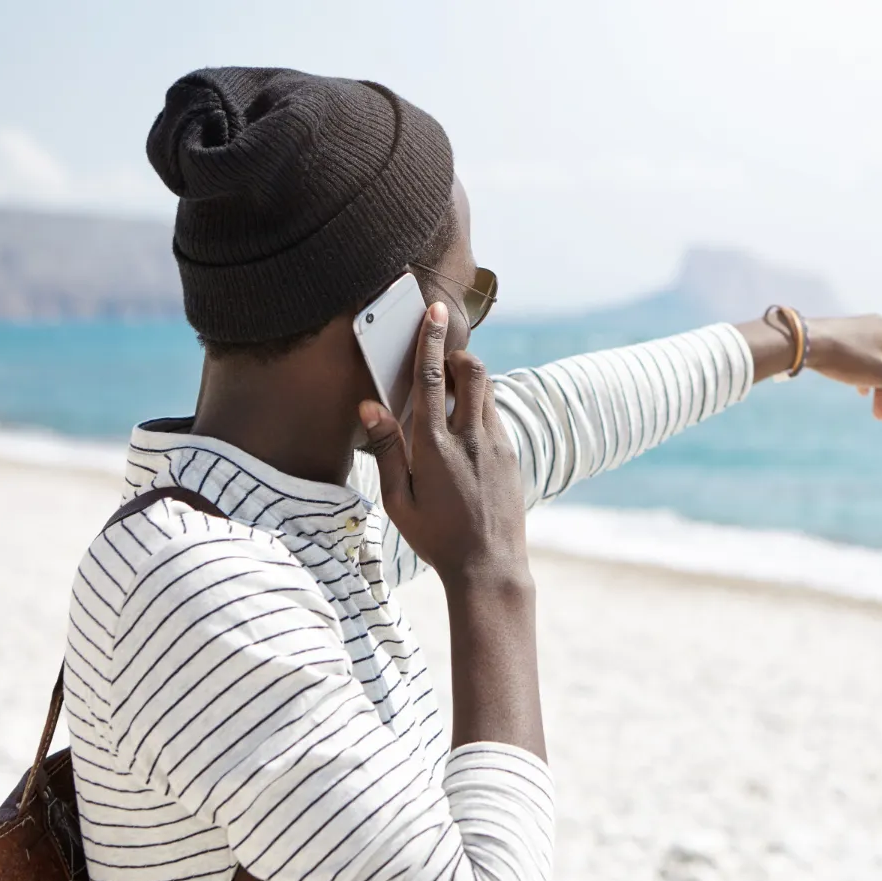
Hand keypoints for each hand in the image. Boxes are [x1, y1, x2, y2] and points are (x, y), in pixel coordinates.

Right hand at [359, 301, 528, 584]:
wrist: (489, 567)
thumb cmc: (436, 538)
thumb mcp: (398, 500)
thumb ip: (385, 449)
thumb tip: (370, 407)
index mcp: (434, 448)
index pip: (432, 380)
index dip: (431, 341)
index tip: (433, 312)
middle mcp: (470, 439)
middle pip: (471, 372)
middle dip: (456, 354)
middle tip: (439, 359)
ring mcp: (496, 445)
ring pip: (488, 390)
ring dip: (468, 379)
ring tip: (448, 391)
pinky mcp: (511, 455)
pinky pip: (495, 414)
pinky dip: (479, 406)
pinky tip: (463, 426)